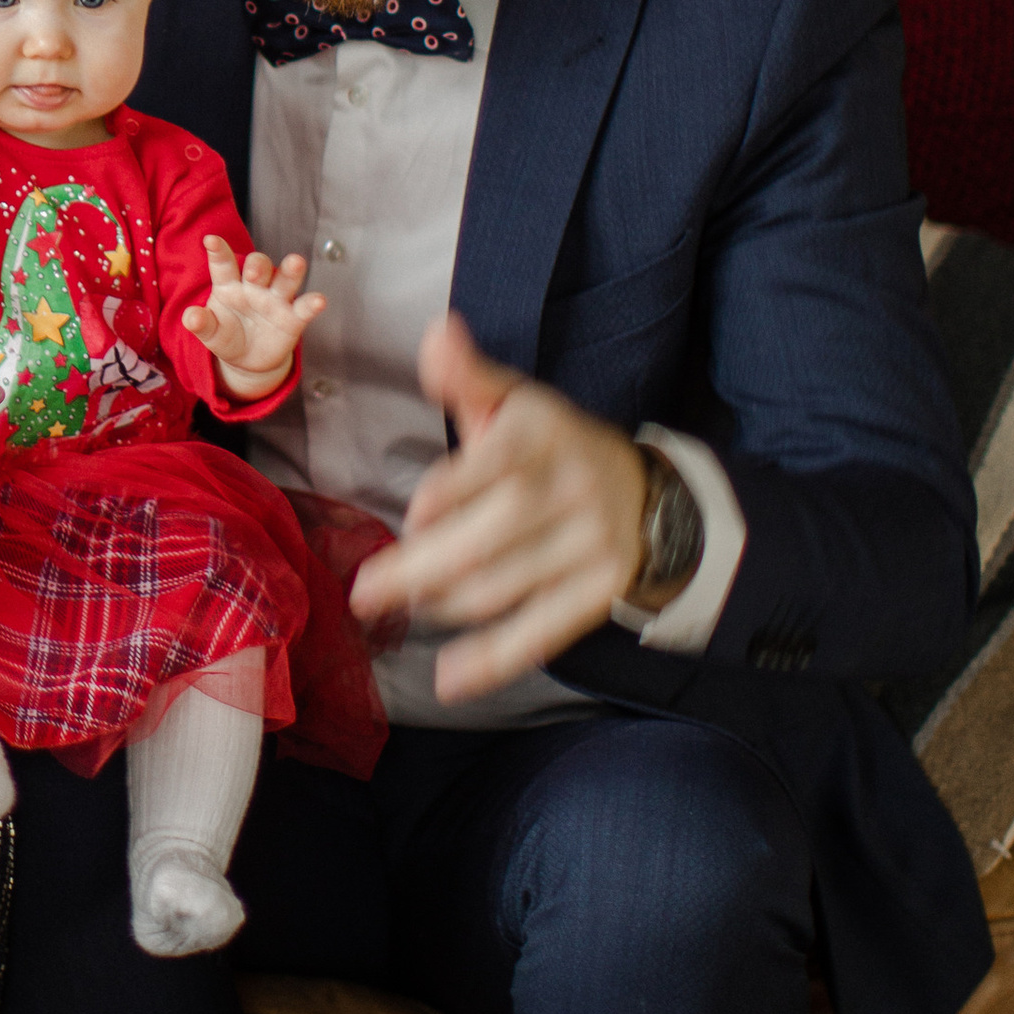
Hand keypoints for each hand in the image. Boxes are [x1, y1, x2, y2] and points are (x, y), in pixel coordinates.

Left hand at [182, 235, 324, 392]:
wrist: (248, 360)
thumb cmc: (226, 336)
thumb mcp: (210, 332)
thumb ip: (201, 324)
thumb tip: (189, 318)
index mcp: (228, 284)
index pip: (223, 264)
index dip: (218, 251)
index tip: (210, 240)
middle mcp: (254, 286)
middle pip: (258, 266)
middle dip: (257, 264)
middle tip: (253, 271)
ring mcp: (275, 300)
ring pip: (285, 278)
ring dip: (290, 270)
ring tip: (296, 262)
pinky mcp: (293, 318)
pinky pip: (304, 308)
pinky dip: (312, 303)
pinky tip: (319, 300)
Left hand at [347, 314, 648, 700]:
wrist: (648, 493)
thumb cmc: (553, 445)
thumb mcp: (514, 402)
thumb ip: (467, 377)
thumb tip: (437, 334)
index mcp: (539, 437)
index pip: (488, 471)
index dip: (445, 497)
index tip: (411, 518)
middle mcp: (567, 491)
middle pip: (485, 541)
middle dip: (418, 570)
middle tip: (365, 592)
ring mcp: (587, 546)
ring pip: (501, 589)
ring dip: (442, 605)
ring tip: (406, 606)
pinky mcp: (598, 593)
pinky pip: (539, 632)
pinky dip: (493, 661)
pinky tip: (451, 678)